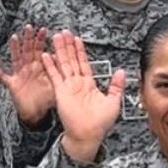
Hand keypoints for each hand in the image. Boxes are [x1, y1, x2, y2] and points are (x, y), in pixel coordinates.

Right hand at [0, 26, 54, 126]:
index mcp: (38, 67)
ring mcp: (19, 75)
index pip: (39, 50)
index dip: (40, 40)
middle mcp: (28, 68)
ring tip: (14, 37)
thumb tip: (61, 57)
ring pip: (16, 59)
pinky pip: (3, 76)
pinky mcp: (12, 84)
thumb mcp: (54, 84)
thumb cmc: (46, 98)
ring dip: (14, 49)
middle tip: (29, 27)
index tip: (43, 29)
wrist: (36, 113)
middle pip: (27, 50)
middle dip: (28, 39)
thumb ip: (57, 71)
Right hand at [42, 31, 124, 162]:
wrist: (88, 135)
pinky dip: (50, 65)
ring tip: (55, 37)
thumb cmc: (100, 123)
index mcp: (88, 84)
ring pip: (63, 63)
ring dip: (59, 50)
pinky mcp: (61, 92)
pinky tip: (46, 55)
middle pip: (71, 60)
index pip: (83, 62)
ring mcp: (68, 87)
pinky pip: (54, 76)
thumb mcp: (113, 101)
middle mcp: (77, 83)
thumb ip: (116, 85)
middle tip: (64, 32)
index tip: (77, 39)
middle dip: (68, 45)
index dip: (80, 50)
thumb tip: (122, 72)